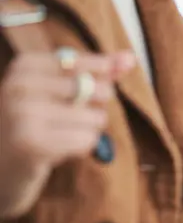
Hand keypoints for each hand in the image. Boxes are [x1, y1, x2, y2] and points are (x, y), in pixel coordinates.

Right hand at [0, 49, 135, 216]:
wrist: (2, 164)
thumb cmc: (40, 120)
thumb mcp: (62, 89)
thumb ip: (98, 71)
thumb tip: (130, 58)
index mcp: (26, 66)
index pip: (83, 61)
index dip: (105, 70)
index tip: (118, 68)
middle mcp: (20, 85)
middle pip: (98, 90)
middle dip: (95, 107)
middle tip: (68, 116)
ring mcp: (23, 114)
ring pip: (97, 118)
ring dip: (88, 130)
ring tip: (61, 134)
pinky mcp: (33, 143)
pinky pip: (87, 140)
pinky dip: (81, 146)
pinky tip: (58, 148)